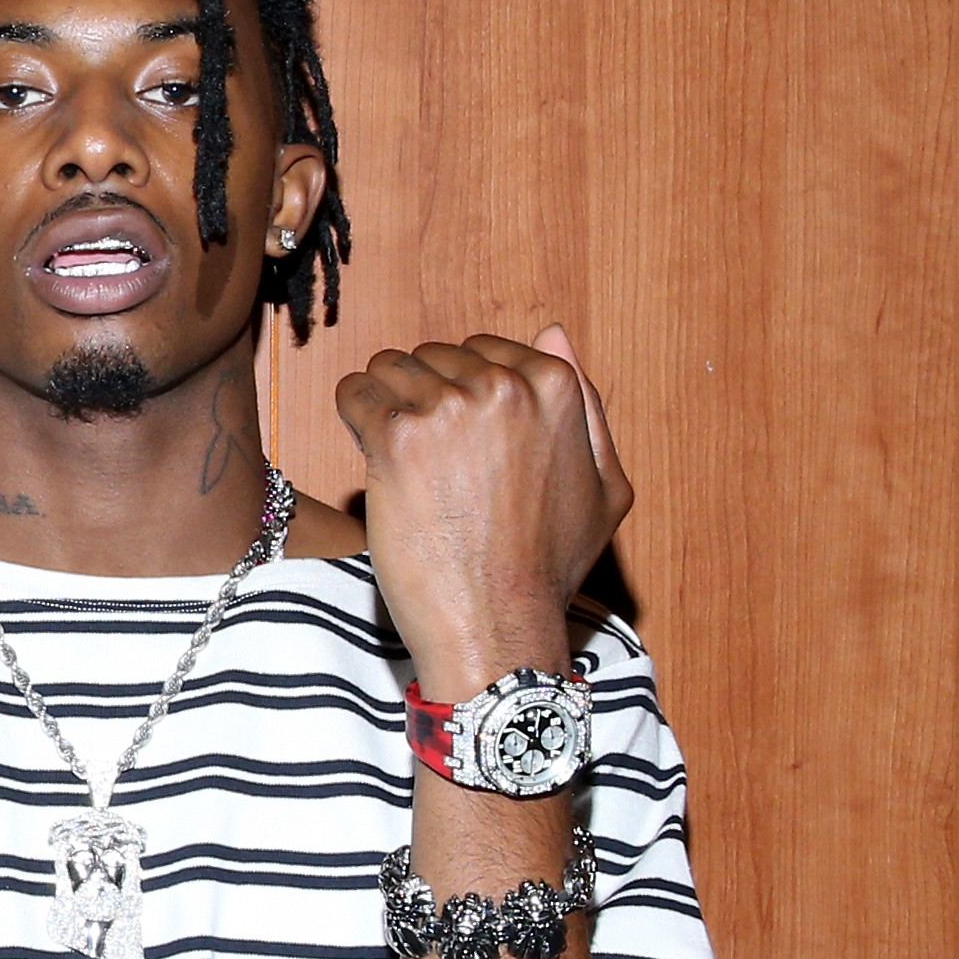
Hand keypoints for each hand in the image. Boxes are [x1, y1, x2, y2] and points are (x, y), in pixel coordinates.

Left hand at [335, 324, 633, 699]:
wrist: (497, 623)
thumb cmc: (549, 567)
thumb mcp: (606, 488)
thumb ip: (587, 406)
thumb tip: (552, 334)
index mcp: (556, 388)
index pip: (484, 350)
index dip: (462, 392)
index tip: (457, 438)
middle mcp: (504, 387)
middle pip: (435, 356)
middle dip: (422, 396)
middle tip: (425, 456)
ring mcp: (449, 409)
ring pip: (390, 368)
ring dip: (385, 402)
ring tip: (397, 455)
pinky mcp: (398, 438)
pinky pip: (355, 393)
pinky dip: (352, 413)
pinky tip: (369, 450)